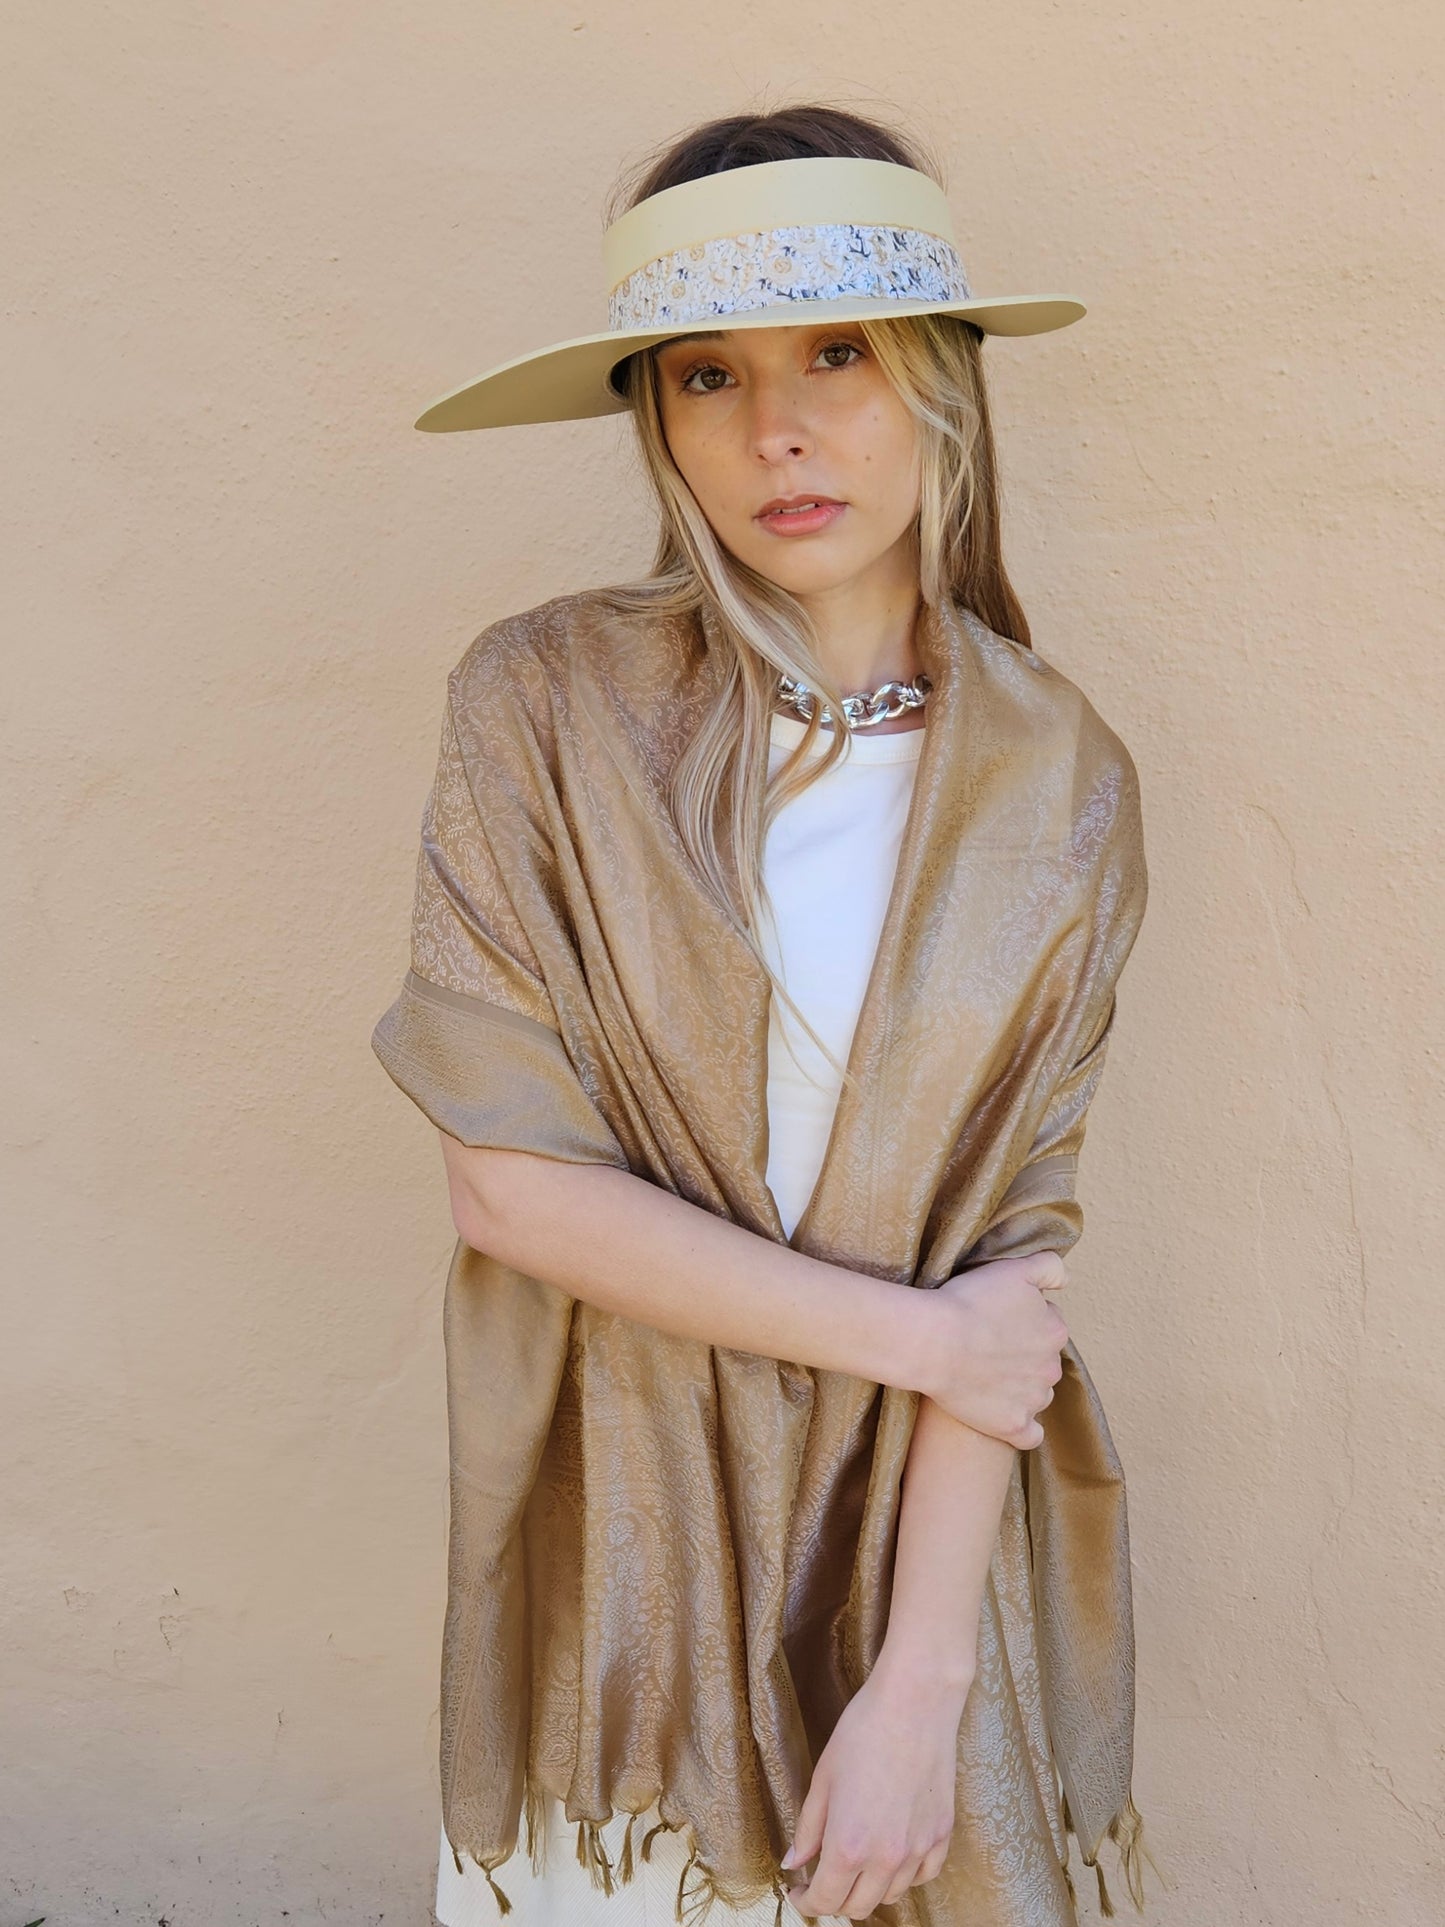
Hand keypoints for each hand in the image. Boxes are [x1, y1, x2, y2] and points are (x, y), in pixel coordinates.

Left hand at [779, 1659, 968, 1919]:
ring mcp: (919, 1848)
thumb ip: (808, 1829)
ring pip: (891, 1895)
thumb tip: (794, 1863)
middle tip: (824, 1875)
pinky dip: (905, 1875)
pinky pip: (923, 1875)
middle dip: (836, 1898)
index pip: (825, 1901)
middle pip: (858, 1907)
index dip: (807, 1901)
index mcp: (848, 1846)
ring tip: (858, 1861)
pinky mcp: (942, 1834)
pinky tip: (892, 1854)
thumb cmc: (863, 1732)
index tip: (800, 1890)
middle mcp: (886, 1858)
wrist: (914, 1703)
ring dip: (870, 1887)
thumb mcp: (823, 1778)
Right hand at [922, 1252, 1069, 1447]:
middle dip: (1022, 1355)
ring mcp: (1033, 1400)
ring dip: (1020, 1388)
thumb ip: (1049, 1267)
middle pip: (1042, 1360)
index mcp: (1055, 1330)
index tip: (996, 1320)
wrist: (934, 1342)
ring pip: (1036, 1394)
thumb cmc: (968, 1302)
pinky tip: (1003, 1415)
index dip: (1020, 1321)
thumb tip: (1065, 1280)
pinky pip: (1029, 1434)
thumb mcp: (1013, 1269)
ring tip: (985, 1377)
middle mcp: (1051, 1367)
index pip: (1047, 1324)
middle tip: (987, 1346)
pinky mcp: (1013, 1426)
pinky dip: (1021, 1427)